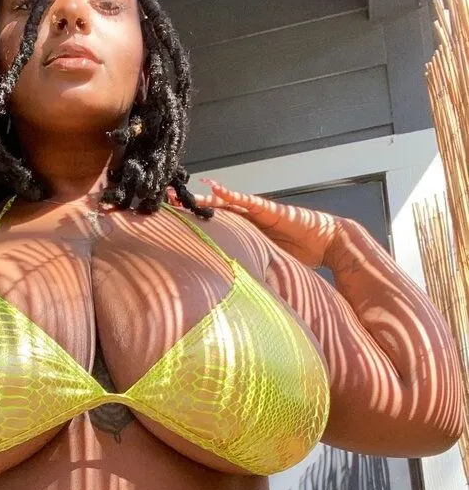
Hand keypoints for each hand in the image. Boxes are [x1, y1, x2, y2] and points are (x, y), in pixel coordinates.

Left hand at [171, 178, 342, 268]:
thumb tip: (229, 300)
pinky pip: (247, 201)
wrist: (328, 244)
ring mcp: (257, 213)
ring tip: (179, 195)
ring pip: (223, 204)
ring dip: (201, 199)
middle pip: (211, 212)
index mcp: (244, 235)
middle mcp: (246, 221)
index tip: (168, 224)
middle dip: (187, 207)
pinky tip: (215, 189)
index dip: (191, 224)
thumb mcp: (266, 270)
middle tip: (161, 202)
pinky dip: (231, 195)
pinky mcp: (269, 209)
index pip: (212, 227)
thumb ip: (249, 276)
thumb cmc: (300, 257)